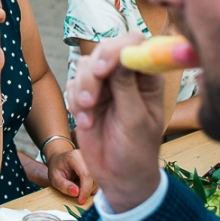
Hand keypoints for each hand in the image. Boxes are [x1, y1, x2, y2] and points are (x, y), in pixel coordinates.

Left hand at [45, 148, 95, 204]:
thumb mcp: (55, 178)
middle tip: (74, 192)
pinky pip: (99, 184)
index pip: (86, 174)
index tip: (81, 201)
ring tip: (76, 185)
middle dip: (86, 191)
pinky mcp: (98, 169)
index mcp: (75, 157)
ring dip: (88, 190)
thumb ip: (64, 185)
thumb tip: (76, 193)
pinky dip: (91, 188)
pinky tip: (82, 185)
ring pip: (98, 183)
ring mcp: (94, 162)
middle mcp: (87, 158)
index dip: (85, 189)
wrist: (60, 160)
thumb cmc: (57, 169)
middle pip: (94, 180)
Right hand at [66, 32, 163, 212]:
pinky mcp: (86, 94)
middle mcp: (126, 75)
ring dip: (82, 91)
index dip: (117, 50)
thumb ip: (126, 88)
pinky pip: (73, 84)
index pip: (134, 44)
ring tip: (88, 117)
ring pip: (84, 65)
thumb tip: (121, 59)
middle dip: (93, 74)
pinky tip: (85, 123)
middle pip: (104, 49)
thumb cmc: (137, 150)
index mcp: (147, 77)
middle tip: (89, 99)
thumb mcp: (135, 121)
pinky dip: (74, 102)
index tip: (103, 69)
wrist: (119, 176)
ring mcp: (105, 84)